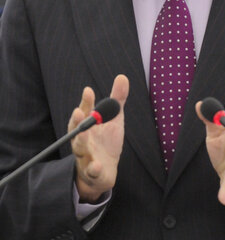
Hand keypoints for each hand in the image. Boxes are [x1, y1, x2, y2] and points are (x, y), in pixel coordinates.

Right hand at [68, 74, 128, 202]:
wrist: (104, 172)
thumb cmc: (106, 142)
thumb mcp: (114, 119)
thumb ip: (116, 100)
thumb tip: (122, 76)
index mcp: (87, 126)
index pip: (83, 112)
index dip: (85, 102)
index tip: (88, 91)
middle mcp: (82, 140)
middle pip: (76, 130)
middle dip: (77, 121)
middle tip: (78, 111)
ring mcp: (86, 156)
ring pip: (80, 150)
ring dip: (81, 142)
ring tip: (85, 133)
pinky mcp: (93, 172)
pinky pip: (91, 171)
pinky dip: (93, 168)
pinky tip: (97, 165)